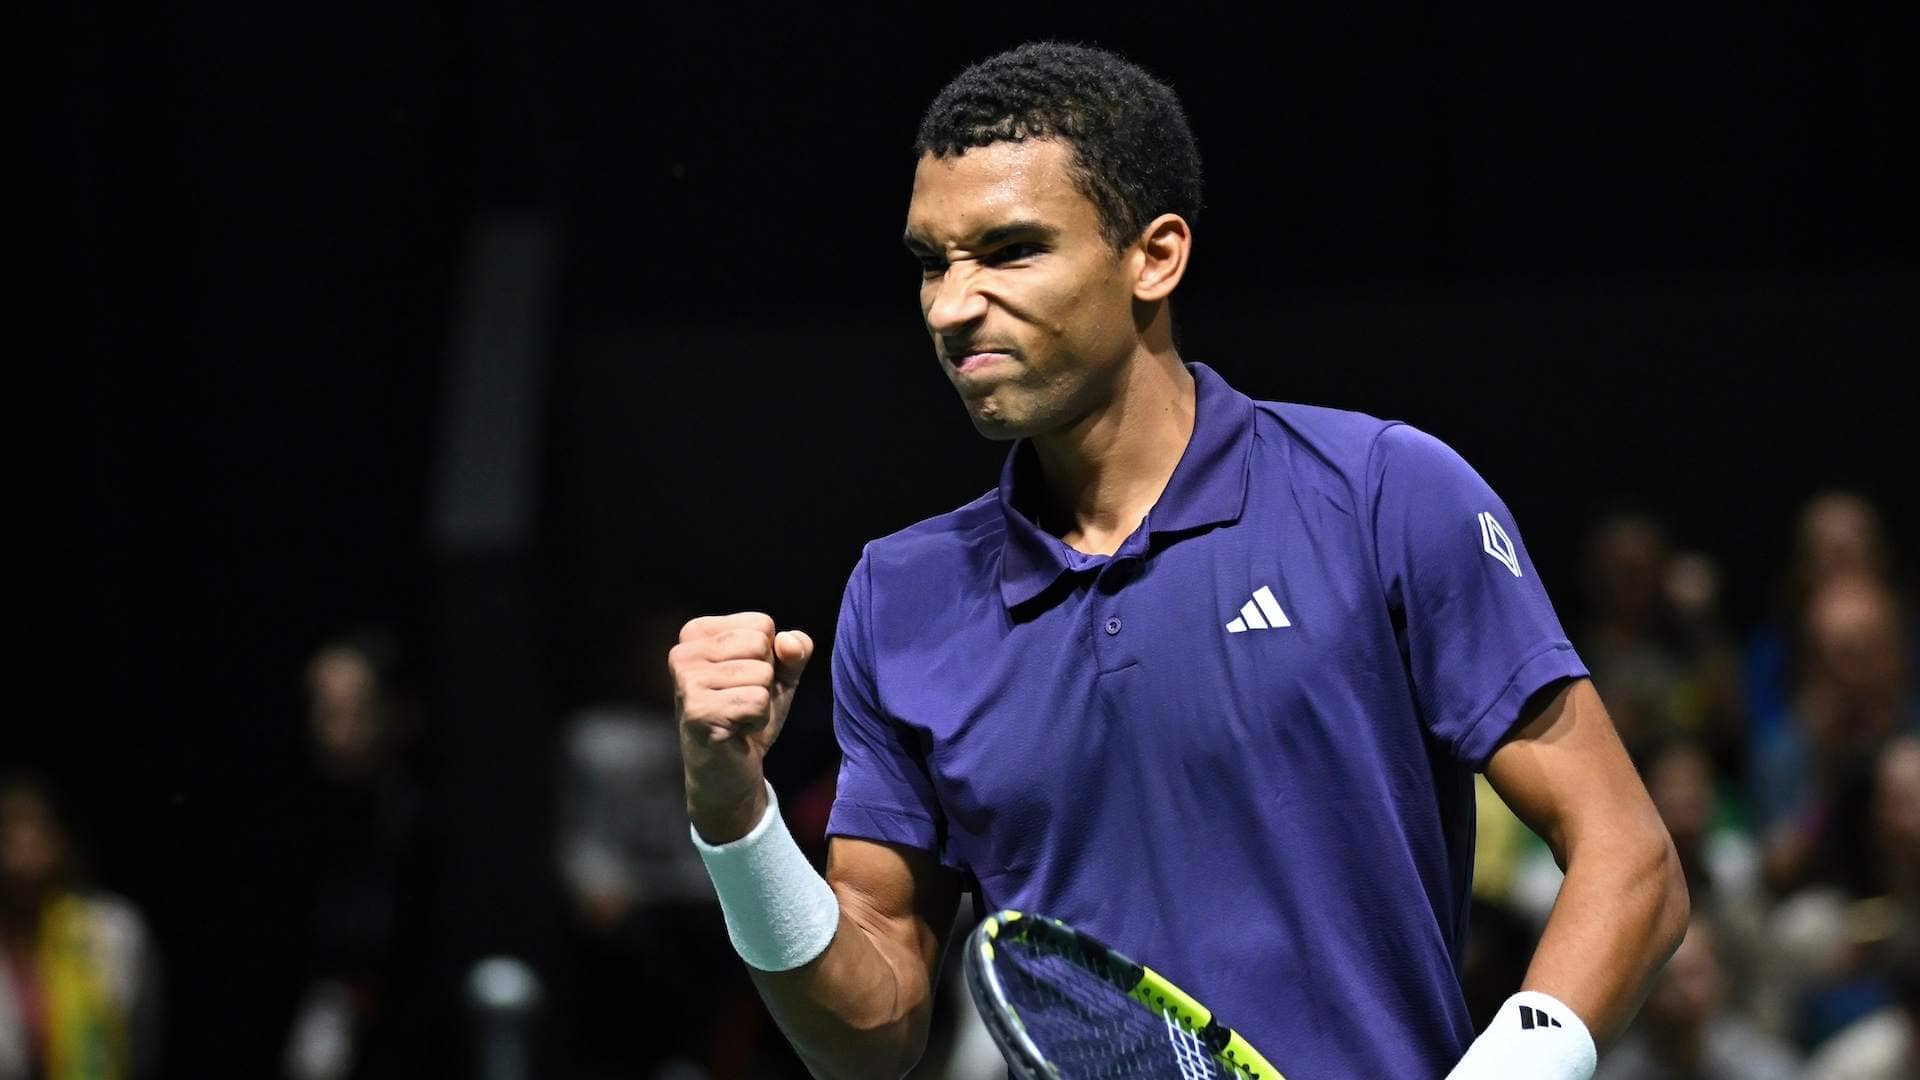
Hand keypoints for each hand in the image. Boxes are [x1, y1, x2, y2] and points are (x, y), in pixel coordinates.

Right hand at [669, 612, 813, 842]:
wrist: (730, 770)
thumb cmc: (750, 715)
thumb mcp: (780, 676)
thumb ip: (795, 651)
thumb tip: (788, 642)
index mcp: (697, 633)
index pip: (761, 624)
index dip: (769, 657)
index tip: (745, 681)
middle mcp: (684, 651)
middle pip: (760, 645)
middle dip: (765, 679)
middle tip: (741, 701)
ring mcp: (686, 681)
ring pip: (760, 675)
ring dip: (760, 703)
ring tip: (737, 717)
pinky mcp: (695, 710)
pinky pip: (756, 702)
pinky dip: (756, 721)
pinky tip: (735, 730)